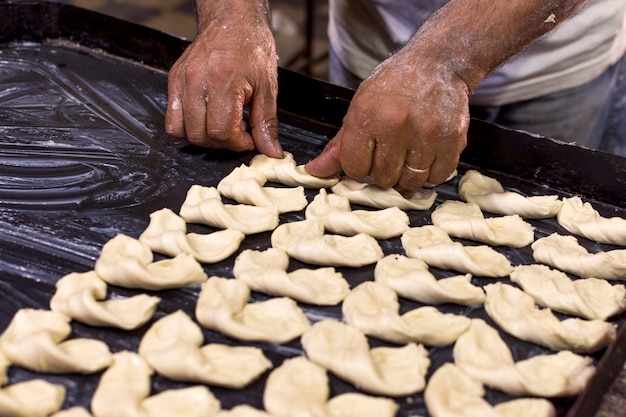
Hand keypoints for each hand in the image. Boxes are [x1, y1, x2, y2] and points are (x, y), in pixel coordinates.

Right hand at [165, 11, 282, 157]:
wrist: (233, 21)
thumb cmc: (252, 48)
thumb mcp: (267, 87)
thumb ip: (266, 122)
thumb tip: (270, 151)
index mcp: (222, 81)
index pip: (220, 131)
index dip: (237, 143)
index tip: (249, 139)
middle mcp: (196, 81)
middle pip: (200, 135)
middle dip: (222, 142)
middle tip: (239, 131)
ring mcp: (181, 80)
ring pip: (182, 131)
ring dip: (204, 137)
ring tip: (223, 124)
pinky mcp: (174, 80)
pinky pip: (172, 118)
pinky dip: (188, 127)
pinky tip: (208, 117)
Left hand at [306, 48, 468, 188]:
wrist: (438, 63)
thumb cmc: (394, 86)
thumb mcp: (359, 107)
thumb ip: (339, 144)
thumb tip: (314, 172)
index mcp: (367, 115)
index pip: (355, 168)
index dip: (359, 165)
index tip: (367, 153)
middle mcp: (397, 124)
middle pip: (383, 178)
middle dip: (383, 169)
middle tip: (391, 149)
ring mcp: (427, 133)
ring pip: (410, 182)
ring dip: (408, 173)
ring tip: (409, 151)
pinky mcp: (453, 140)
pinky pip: (437, 177)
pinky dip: (431, 172)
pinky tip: (427, 153)